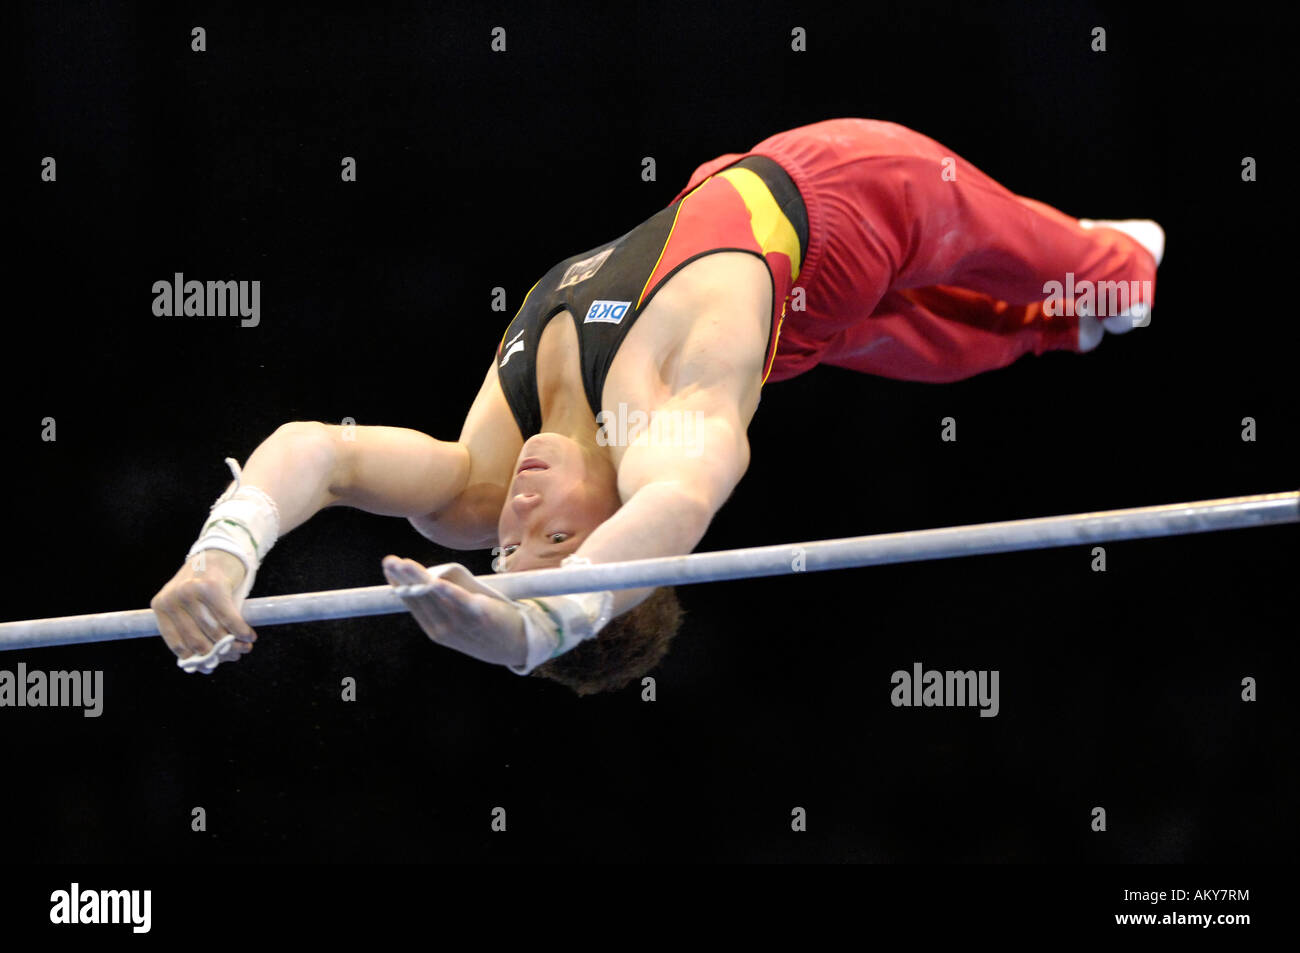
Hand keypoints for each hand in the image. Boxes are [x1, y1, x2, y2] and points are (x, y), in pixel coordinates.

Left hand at [151, 548, 256, 671]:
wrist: (219, 552)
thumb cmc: (206, 586)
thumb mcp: (192, 607)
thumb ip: (196, 632)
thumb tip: (207, 667)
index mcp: (161, 606)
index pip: (177, 643)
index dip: (196, 658)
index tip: (212, 666)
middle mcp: (172, 599)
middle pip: (196, 640)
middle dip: (218, 653)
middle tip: (234, 656)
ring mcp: (190, 592)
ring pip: (214, 631)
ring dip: (232, 644)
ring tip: (244, 647)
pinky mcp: (212, 587)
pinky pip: (229, 618)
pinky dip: (241, 630)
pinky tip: (249, 636)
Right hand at [382, 556, 526, 666]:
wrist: (516, 644)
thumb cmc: (485, 626)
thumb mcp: (460, 617)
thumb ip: (445, 599)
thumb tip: (431, 574)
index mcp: (436, 631)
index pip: (413, 603)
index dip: (399, 584)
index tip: (389, 566)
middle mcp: (444, 628)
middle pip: (420, 598)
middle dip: (403, 578)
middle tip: (388, 560)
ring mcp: (461, 623)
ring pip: (435, 596)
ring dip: (418, 577)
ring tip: (404, 563)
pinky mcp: (480, 614)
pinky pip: (461, 601)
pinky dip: (447, 592)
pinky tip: (434, 582)